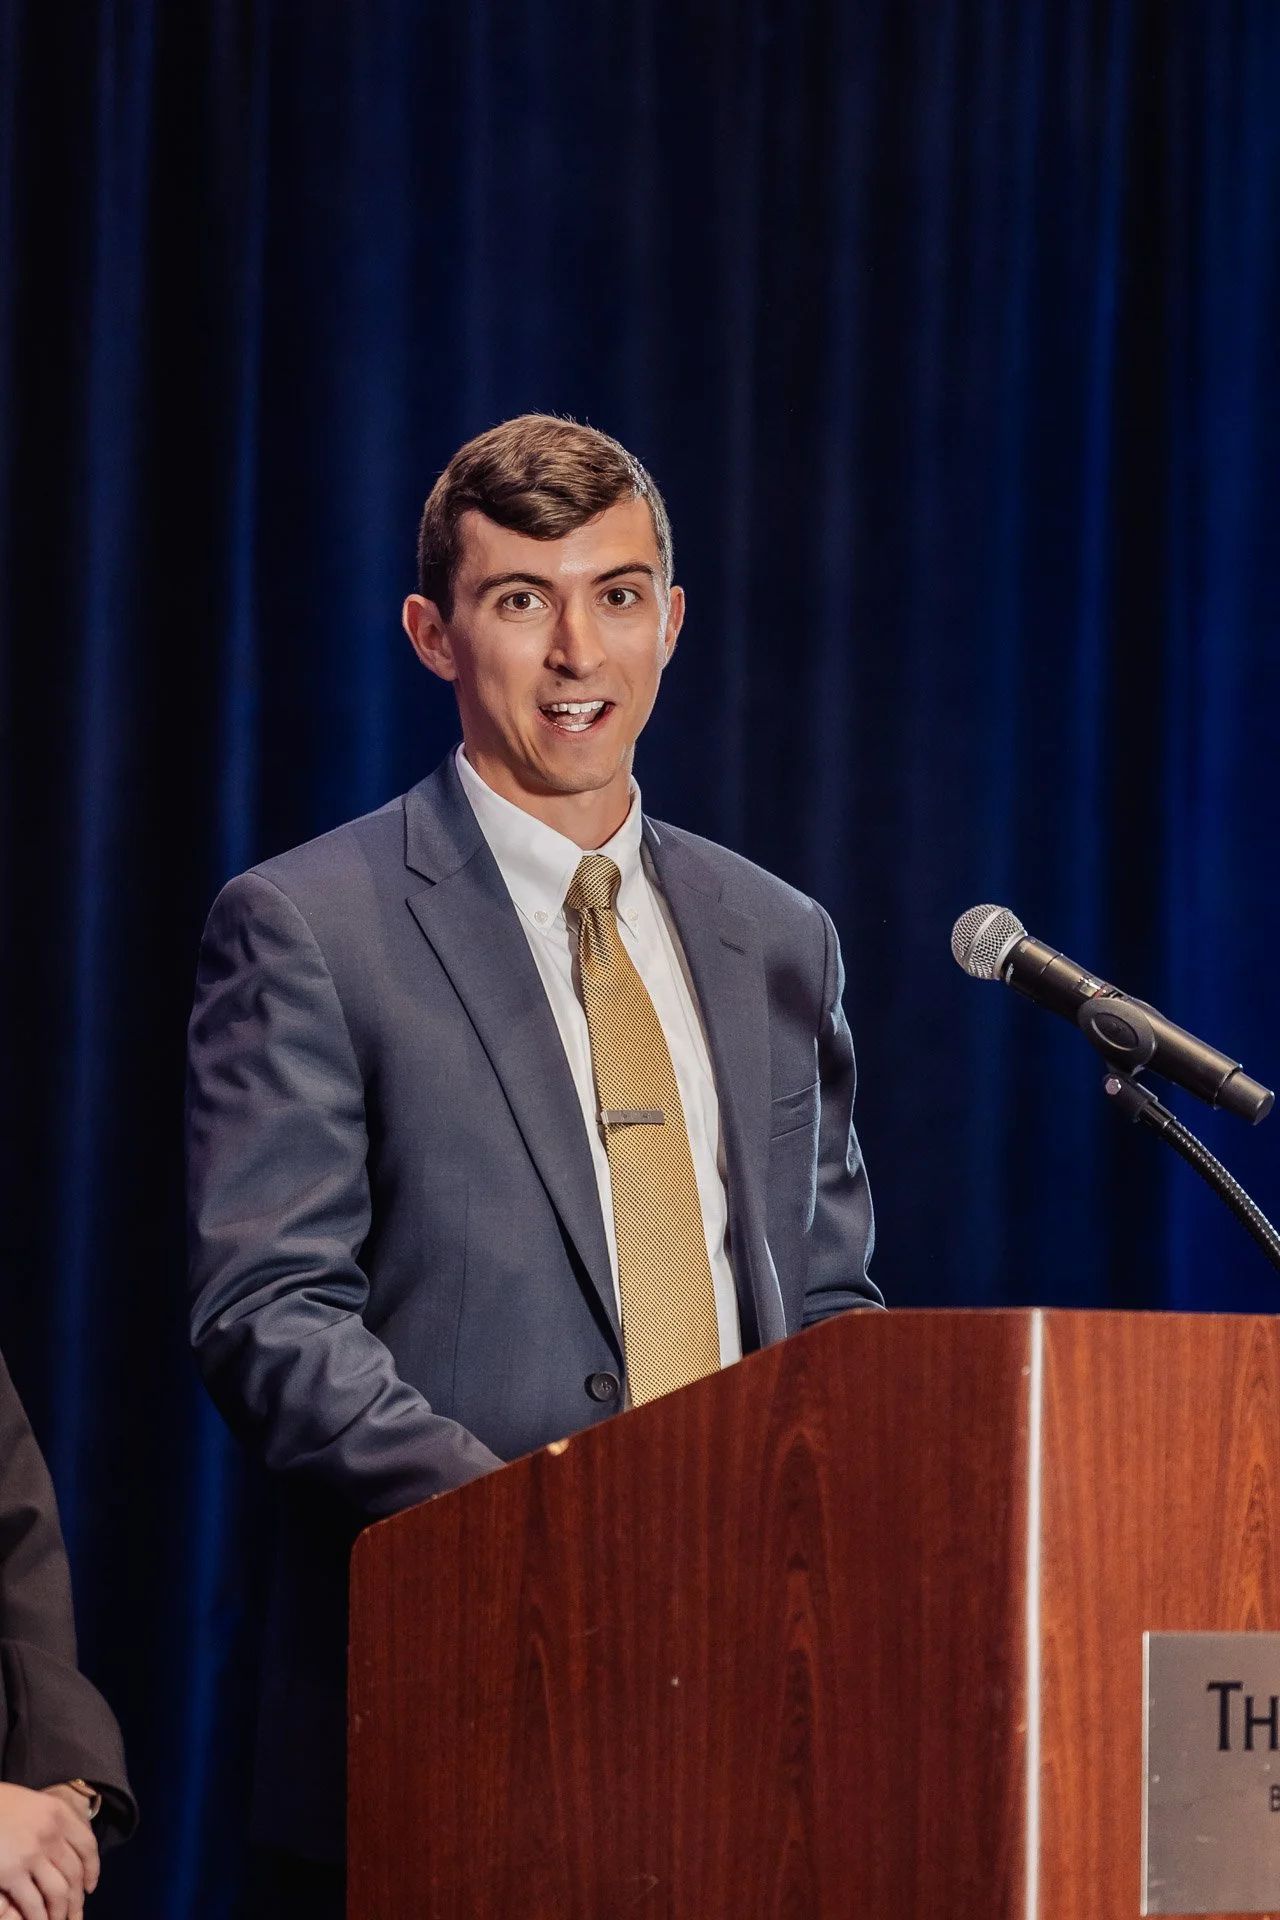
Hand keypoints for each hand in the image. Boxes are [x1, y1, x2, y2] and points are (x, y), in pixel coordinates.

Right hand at [0, 1783, 98, 1919]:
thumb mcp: (32, 1804)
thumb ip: (50, 1822)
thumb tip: (65, 1846)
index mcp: (58, 1812)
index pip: (87, 1845)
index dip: (92, 1869)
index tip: (90, 1886)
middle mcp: (51, 1833)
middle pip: (75, 1872)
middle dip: (77, 1899)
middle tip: (77, 1915)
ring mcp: (32, 1853)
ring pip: (59, 1892)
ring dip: (62, 1912)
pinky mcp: (12, 1872)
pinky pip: (34, 1903)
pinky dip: (40, 1918)